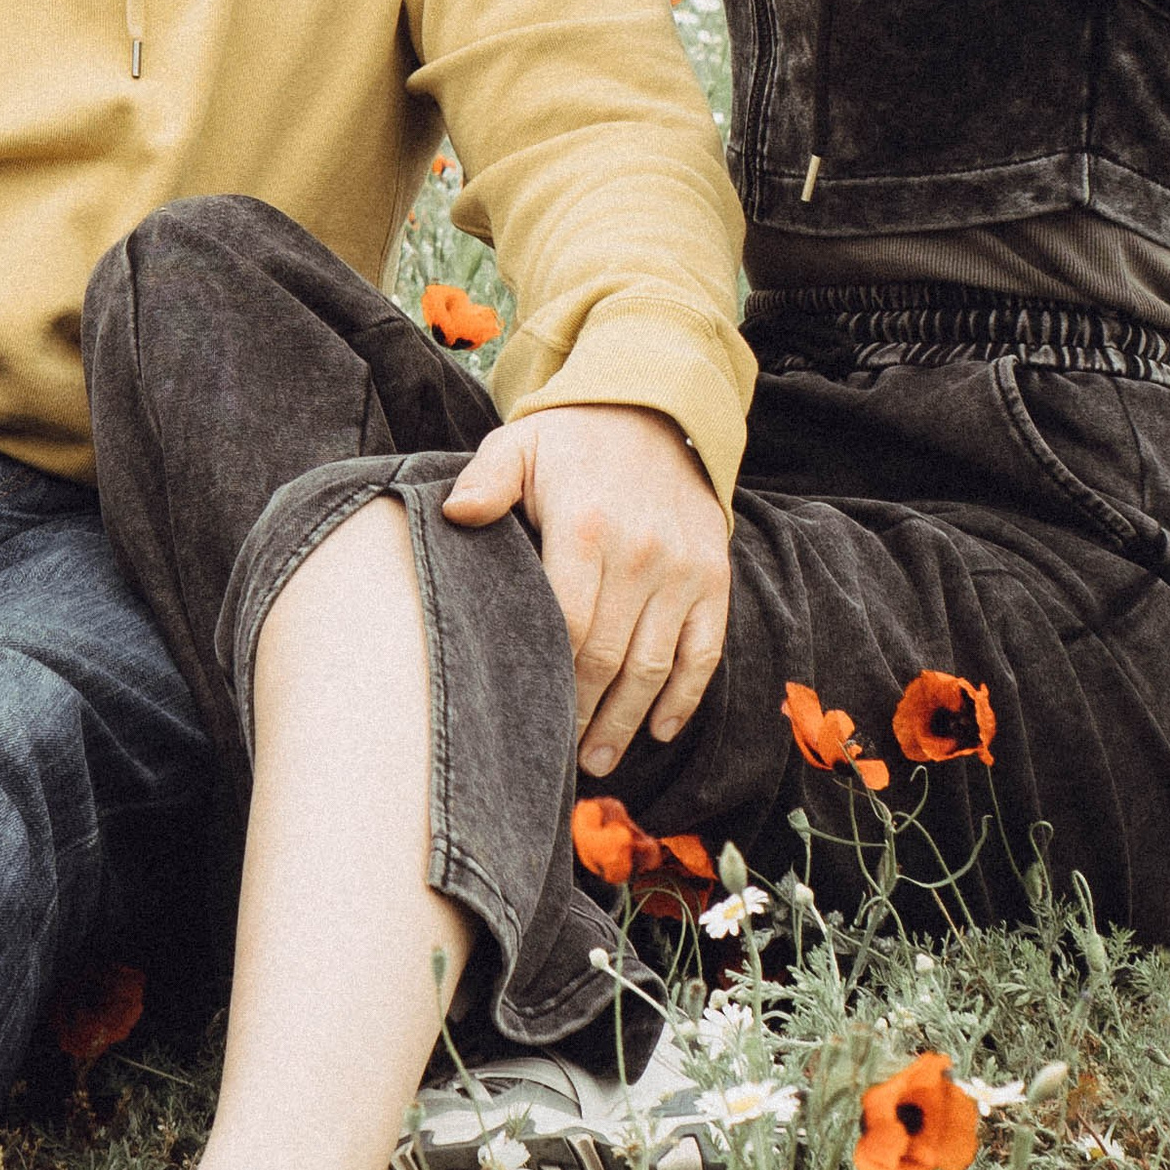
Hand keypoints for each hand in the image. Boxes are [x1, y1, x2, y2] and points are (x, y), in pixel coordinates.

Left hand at [442, 404, 729, 774]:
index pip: (566, 625)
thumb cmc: (572, 440)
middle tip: (556, 756)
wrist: (656, 411)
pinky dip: (684, 697)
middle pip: (608, 657)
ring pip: (654, 666)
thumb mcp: (520, 445)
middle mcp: (642, 553)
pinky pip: (703, 650)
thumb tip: (456, 513)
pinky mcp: (713, 577)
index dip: (549, 677)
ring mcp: (684, 569)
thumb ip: (487, 480)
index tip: (524, 712)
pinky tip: (660, 729)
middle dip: (582, 715)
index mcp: (587, 526)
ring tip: (598, 758)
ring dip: (627, 722)